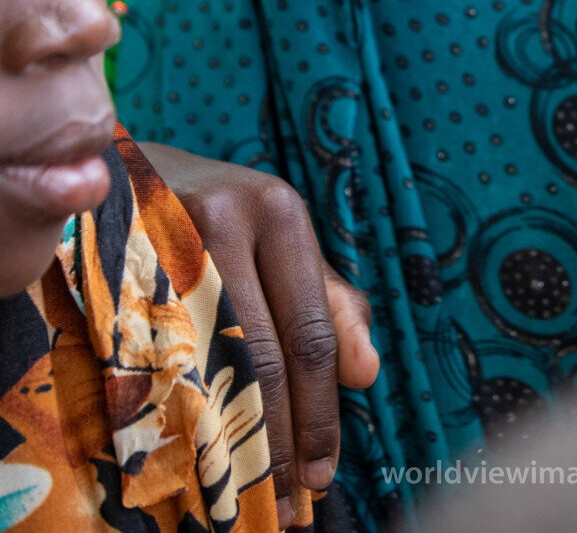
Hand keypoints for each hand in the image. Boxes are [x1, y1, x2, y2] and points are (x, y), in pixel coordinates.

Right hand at [139, 143, 378, 527]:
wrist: (124, 173)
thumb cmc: (221, 216)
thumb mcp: (283, 244)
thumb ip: (331, 304)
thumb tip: (367, 373)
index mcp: (278, 210)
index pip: (310, 331)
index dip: (319, 412)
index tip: (323, 473)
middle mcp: (223, 216)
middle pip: (261, 354)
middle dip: (279, 442)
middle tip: (286, 504)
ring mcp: (163, 237)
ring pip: (205, 363)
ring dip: (228, 441)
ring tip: (245, 495)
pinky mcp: (113, 264)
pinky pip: (152, 358)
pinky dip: (178, 415)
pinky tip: (189, 454)